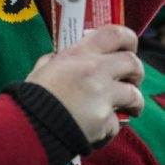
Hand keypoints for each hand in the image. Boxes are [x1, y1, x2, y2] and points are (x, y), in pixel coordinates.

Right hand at [26, 25, 143, 144]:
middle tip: (129, 80)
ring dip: (132, 103)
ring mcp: (102, 96)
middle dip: (135, 73)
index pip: (115, 34)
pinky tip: (97, 130)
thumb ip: (54, 60)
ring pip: (134, 95)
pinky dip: (109, 128)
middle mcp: (95, 70)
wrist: (29, 125)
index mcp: (79, 54)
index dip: (128, 39)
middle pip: (133, 63)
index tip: (128, 47)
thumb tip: (57, 59)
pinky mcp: (104, 121)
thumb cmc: (32, 95)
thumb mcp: (41, 68)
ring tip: (124, 109)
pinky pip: (116, 124)